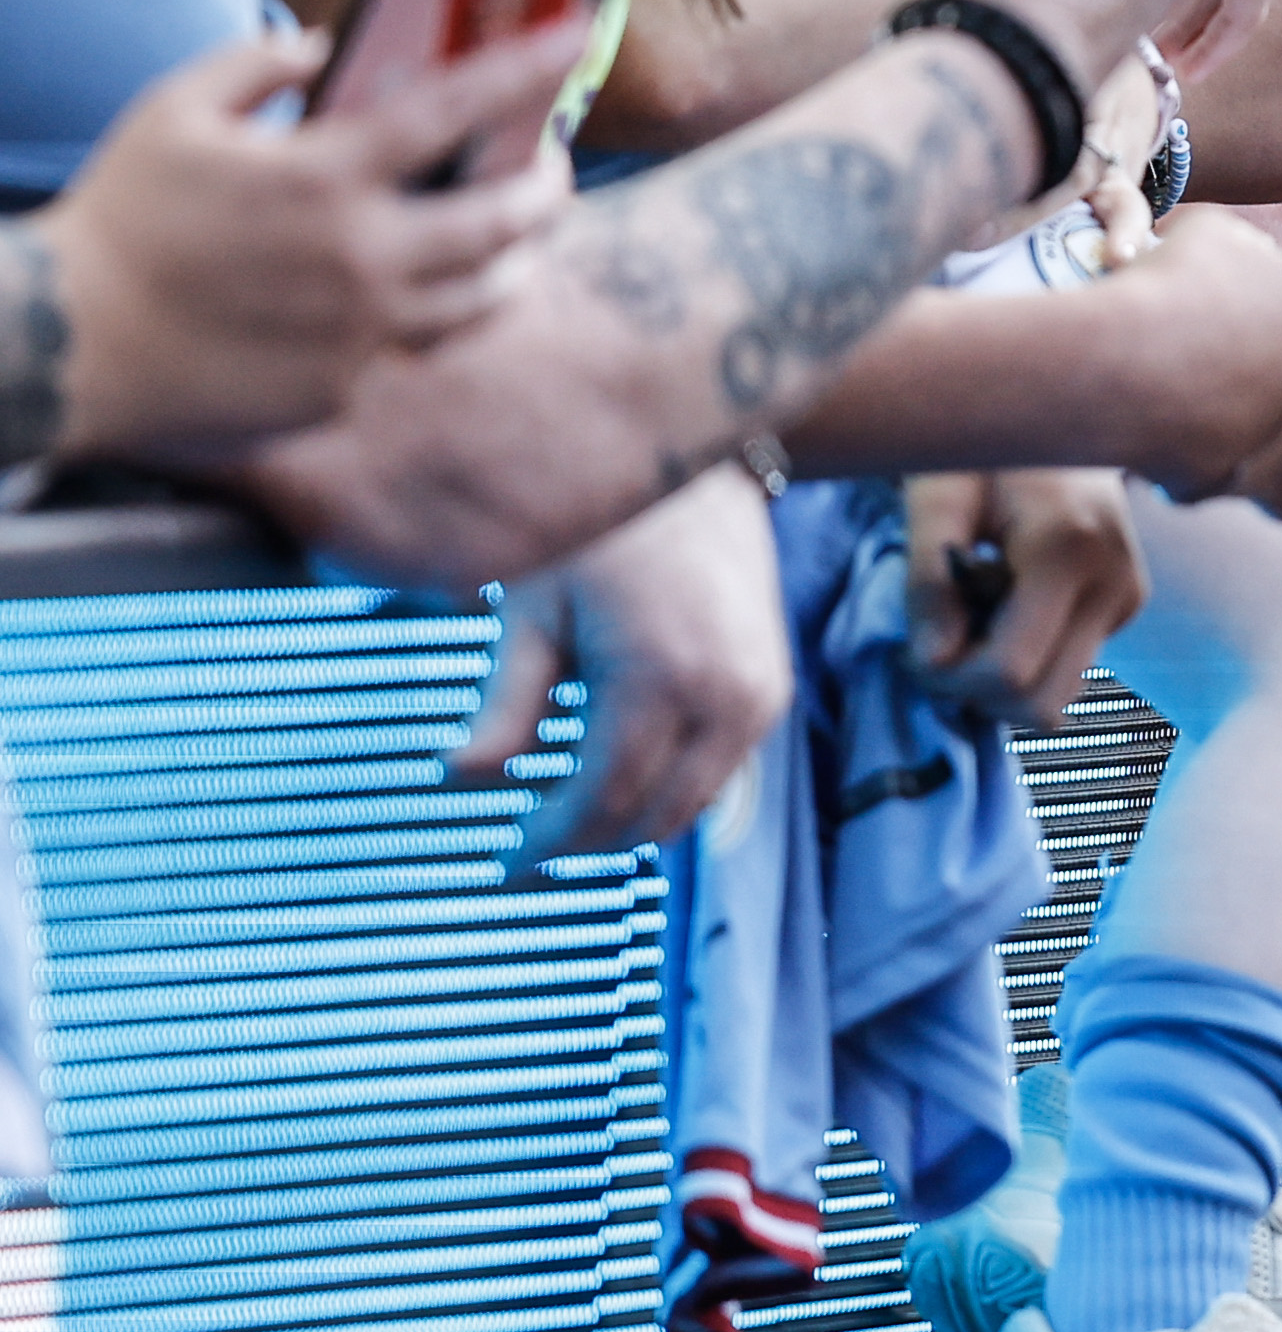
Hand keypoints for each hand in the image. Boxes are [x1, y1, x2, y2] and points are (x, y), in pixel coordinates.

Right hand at [34, 25, 574, 463]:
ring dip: (512, 263)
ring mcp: (360, 332)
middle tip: (554, 169)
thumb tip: (321, 43)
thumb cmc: (119, 220)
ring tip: (512, 242)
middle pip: (507, 222)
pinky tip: (396, 301)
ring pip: (483, 300)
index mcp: (327, 178)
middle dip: (550, 188)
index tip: (577, 36)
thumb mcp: (175, 111)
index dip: (527, 68)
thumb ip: (257, 64)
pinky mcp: (341, 388)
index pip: (458, 110)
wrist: (68, 342)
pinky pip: (402, 350)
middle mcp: (364, 258)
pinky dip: (410, 320)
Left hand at [453, 470, 791, 865]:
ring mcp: (761, 693)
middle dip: (588, 841)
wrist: (691, 466)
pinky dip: (668, 784)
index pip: (602, 799)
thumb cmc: (600, 527)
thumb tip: (460, 779)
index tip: (503, 865)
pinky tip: (613, 764)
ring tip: (563, 805)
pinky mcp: (772, 685)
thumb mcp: (534, 611)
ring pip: (695, 802)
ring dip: (630, 817)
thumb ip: (503, 707)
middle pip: (655, 816)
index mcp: (661, 677)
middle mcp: (727, 695)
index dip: (547, 841)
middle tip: (528, 845)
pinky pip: (720, 767)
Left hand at [903, 466, 1146, 733]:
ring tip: (975, 620)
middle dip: (980, 692)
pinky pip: (1071, 663)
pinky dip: (1031, 654)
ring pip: (1062, 694)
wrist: (1064, 404)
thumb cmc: (989, 440)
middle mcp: (1115, 584)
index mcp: (1069, 551)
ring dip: (1006, 678)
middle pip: (1046, 703)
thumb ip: (929, 581)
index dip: (952, 678)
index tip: (918, 648)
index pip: (1013, 670)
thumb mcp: (938, 497)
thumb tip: (931, 660)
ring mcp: (1129, 596)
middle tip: (941, 645)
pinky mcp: (1129, 602)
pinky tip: (1009, 605)